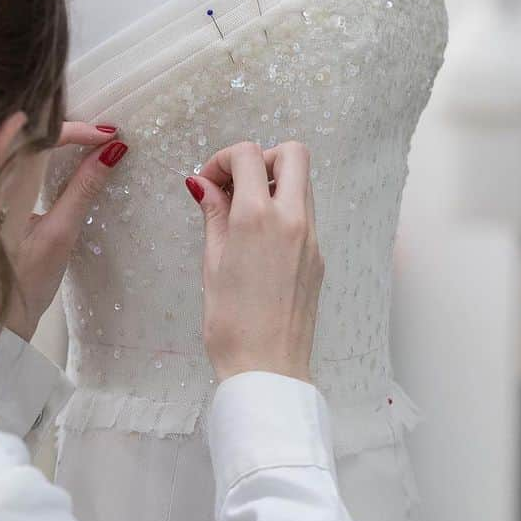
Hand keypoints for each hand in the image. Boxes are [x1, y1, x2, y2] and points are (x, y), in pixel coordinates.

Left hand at [3, 124, 128, 341]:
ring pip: (17, 142)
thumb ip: (82, 189)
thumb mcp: (59, 235)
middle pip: (24, 131)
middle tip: (100, 136)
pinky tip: (58, 156)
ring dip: (52, 137)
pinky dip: (39, 153)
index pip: (35, 138)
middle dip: (64, 127)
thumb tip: (111, 153)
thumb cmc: (22, 284)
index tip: (106, 137)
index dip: (73, 130)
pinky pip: (10, 159)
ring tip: (85, 141)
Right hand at [186, 141, 322, 384]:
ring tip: (243, 214)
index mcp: (258, 217)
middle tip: (236, 184)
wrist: (267, 367)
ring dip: (274, 183)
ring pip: (303, 183)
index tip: (208, 181)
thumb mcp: (212, 262)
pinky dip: (283, 210)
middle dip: (261, 157)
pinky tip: (258, 240)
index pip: (248, 154)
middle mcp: (292, 219)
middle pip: (293, 153)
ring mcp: (311, 237)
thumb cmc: (232, 323)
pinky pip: (305, 214)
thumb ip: (213, 214)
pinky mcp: (318, 256)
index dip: (222, 159)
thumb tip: (202, 184)